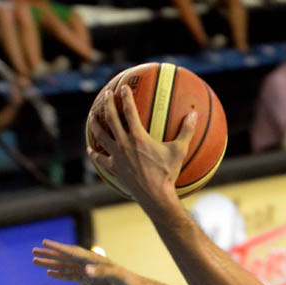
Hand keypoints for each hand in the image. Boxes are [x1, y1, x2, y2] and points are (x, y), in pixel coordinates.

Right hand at [32, 238, 139, 284]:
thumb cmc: (127, 282)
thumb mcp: (116, 276)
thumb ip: (101, 272)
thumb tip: (85, 270)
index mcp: (93, 259)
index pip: (72, 252)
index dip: (58, 248)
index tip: (44, 243)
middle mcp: (88, 263)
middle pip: (65, 257)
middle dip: (49, 254)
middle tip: (33, 251)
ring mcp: (87, 270)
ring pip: (65, 266)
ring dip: (51, 263)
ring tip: (35, 261)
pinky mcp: (88, 279)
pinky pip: (70, 275)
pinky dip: (59, 274)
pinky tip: (50, 273)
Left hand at [86, 85, 196, 205]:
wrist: (155, 196)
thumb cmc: (168, 173)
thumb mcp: (180, 151)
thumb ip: (186, 131)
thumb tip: (194, 115)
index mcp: (138, 137)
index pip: (129, 111)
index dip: (126, 97)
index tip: (123, 87)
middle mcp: (123, 144)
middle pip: (110, 119)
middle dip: (106, 104)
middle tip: (105, 94)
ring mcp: (116, 157)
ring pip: (100, 136)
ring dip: (95, 124)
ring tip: (92, 117)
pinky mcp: (113, 169)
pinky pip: (100, 159)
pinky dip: (94, 153)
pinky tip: (90, 148)